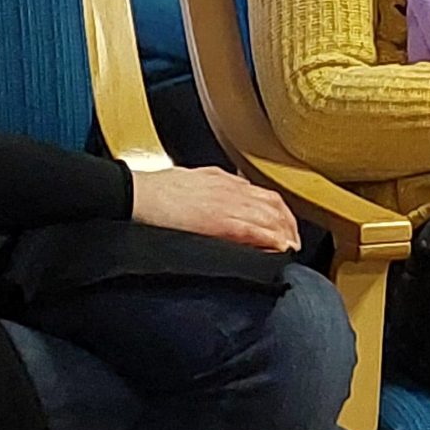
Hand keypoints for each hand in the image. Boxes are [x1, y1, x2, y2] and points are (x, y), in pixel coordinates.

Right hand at [131, 164, 299, 251]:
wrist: (136, 195)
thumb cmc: (156, 192)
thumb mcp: (192, 183)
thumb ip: (212, 192)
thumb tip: (222, 202)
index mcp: (223, 181)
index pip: (262, 194)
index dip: (278, 211)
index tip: (283, 224)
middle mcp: (231, 188)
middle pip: (273, 204)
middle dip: (288, 223)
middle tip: (293, 241)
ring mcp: (227, 203)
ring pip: (270, 215)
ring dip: (285, 232)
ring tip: (291, 248)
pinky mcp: (219, 220)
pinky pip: (253, 228)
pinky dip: (271, 238)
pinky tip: (279, 248)